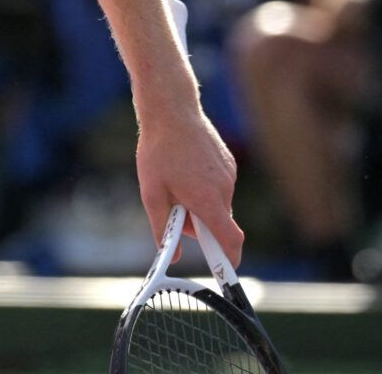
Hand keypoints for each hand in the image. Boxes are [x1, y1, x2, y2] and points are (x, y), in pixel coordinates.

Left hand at [136, 98, 243, 266]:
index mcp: (208, 200)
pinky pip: (218, 187)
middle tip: (173, 208)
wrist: (171, 108)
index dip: (229, 260)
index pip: (230, 240)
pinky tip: (184, 169)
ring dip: (199, 205)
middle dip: (198, 226)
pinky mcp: (228, 163)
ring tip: (174, 181)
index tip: (224, 273)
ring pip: (217, 204)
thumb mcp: (152, 194)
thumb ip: (163, 229)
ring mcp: (229, 174)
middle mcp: (225, 188)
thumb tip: (172, 256)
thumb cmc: (158, 151)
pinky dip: (204, 189)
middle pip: (218, 223)